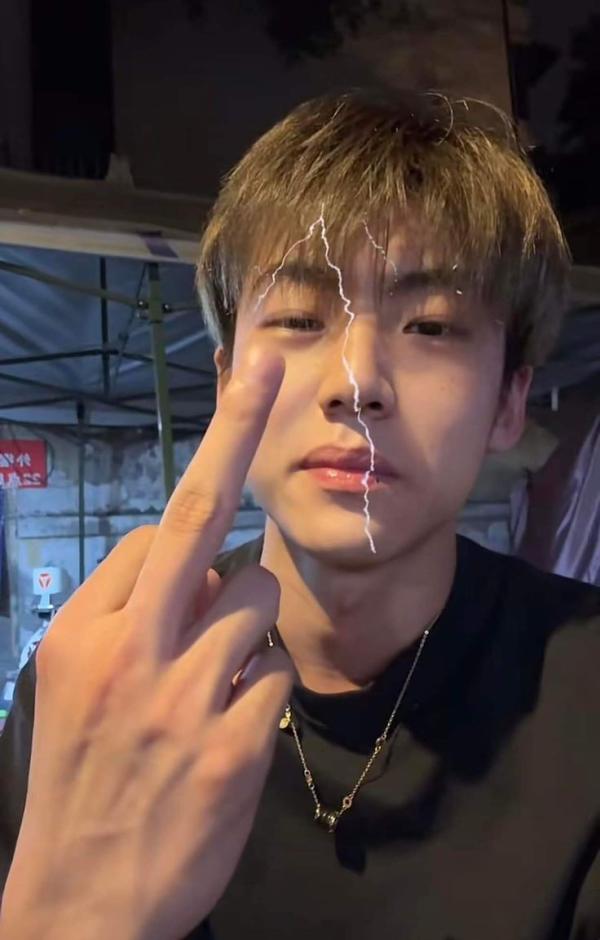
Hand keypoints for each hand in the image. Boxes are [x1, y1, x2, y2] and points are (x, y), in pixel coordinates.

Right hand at [0, 346, 292, 939]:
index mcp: (82, 629)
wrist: (79, 903)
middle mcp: (130, 648)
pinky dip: (265, 690)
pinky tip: (230, 734)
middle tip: (262, 364)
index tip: (210, 522)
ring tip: (215, 683)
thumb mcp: (71, 689)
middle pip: (196, 513)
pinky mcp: (234, 744)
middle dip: (233, 426)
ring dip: (253, 626)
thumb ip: (129, 617)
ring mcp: (184, 694)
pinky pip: (278, 672)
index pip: (156, 537)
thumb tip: (197, 562)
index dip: (190, 540)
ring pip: (258, 598)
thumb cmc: (82, 778)